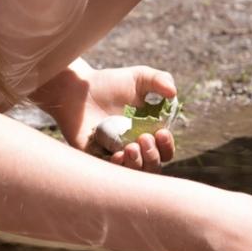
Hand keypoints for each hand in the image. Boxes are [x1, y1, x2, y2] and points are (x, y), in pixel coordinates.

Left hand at [44, 63, 176, 171]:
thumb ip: (159, 79)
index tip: (161, 132)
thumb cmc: (109, 82)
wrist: (77, 89)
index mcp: (148, 132)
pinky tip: (117, 155)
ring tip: (130, 147)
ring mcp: (116, 155)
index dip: (166, 146)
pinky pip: (111, 173)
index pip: (164, 150)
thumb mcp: (139, 77)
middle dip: (153, 156)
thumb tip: (174, 93)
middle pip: (153, 166)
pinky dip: (118, 168)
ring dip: (138, 164)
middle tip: (144, 137)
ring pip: (135, 173)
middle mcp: (134, 147)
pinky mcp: (97, 159)